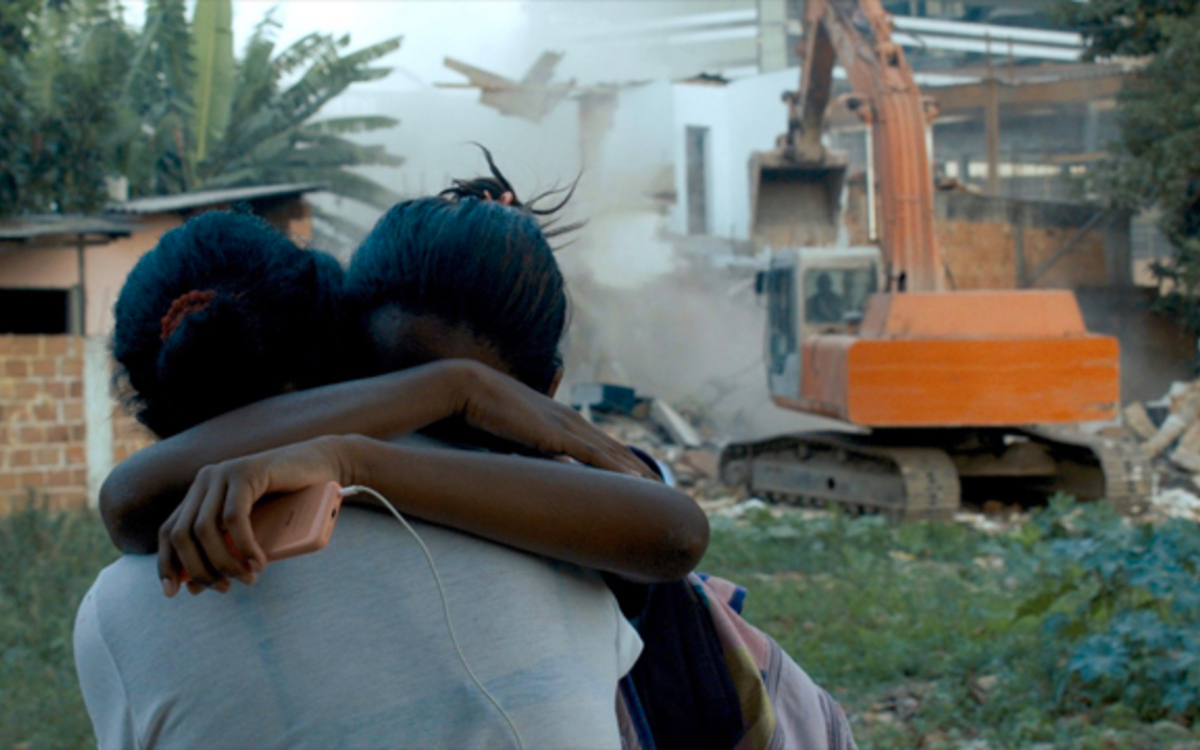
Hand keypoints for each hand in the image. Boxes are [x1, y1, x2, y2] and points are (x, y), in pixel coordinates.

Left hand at [158, 437, 347, 596]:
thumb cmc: (290, 501)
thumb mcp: (251, 528)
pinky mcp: (246, 472)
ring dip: (224, 562)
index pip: (169, 531)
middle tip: (224, 588)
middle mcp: (205, 481)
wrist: (322, 466)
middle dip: (199, 569)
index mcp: (200, 493)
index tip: (172, 593)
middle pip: (183, 534)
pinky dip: (244, 545)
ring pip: (206, 529)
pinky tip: (258, 561)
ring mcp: (223, 474)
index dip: (167, 563)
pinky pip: (234, 518)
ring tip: (247, 577)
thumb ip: (226, 548)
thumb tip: (193, 588)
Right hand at [450, 362, 657, 479]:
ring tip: (658, 493)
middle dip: (639, 472)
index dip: (625, 464)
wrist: (467, 387)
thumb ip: (534, 452)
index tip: (643, 482)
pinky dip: (614, 469)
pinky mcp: (553, 434)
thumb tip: (546, 473)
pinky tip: (632, 483)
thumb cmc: (485, 413)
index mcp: (563, 421)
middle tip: (663, 493)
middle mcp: (570, 420)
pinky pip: (591, 455)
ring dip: (635, 474)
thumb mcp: (516, 439)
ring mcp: (564, 425)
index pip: (603, 446)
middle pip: (615, 450)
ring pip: (610, 454)